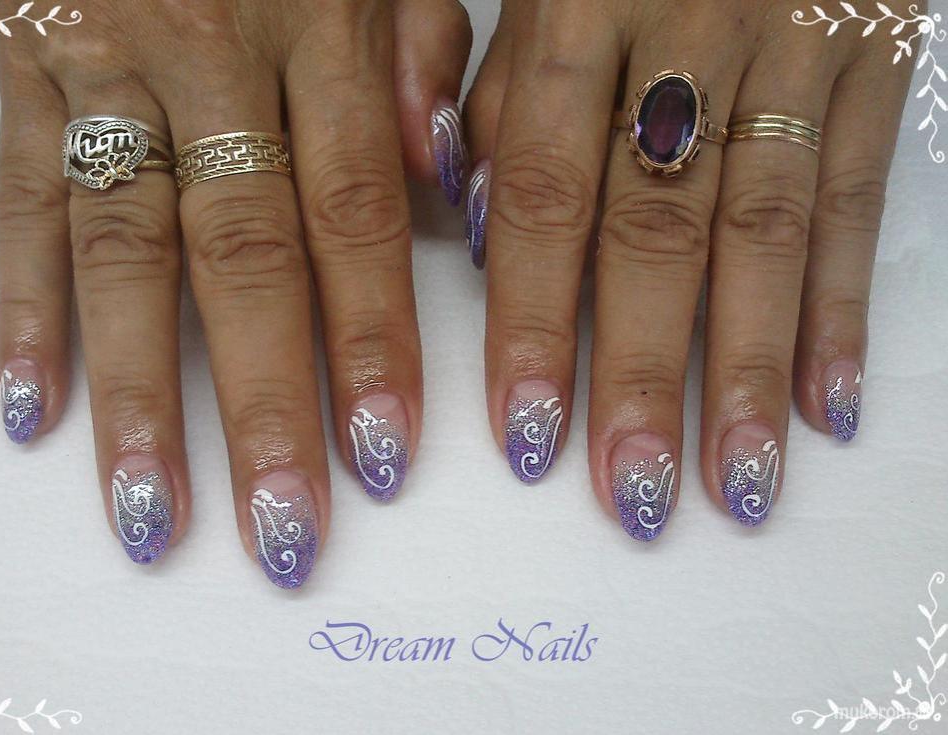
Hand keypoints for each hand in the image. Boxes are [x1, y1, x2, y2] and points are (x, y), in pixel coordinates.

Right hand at [0, 0, 470, 584]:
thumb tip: (445, 186)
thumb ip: (424, 57)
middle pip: (244, 258)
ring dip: (139, 395)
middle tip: (282, 533)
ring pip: (125, 251)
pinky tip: (33, 410)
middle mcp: (211, 53)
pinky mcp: (24, 67)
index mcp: (320, 23)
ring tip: (153, 514)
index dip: (372, 343)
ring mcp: (105, 63)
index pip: (355, 215)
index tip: (386, 459)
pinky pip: (21, 199)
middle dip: (264, 406)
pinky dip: (22, 306)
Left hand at [462, 0, 914, 535]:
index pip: (542, 192)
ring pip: (765, 232)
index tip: (525, 433)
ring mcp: (792, 44)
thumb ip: (493, 90)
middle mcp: (687, 31)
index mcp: (579, 6)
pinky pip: (857, 195)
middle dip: (639, 373)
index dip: (531, 321)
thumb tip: (463, 221)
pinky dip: (842, 306)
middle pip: (656, 231)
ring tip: (735, 485)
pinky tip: (825, 404)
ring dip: (746, 371)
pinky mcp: (874, 55)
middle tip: (632, 493)